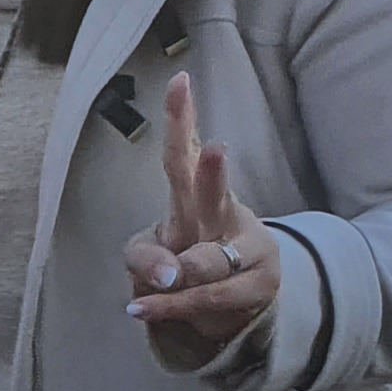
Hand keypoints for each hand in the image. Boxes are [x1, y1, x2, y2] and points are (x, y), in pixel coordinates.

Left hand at [122, 69, 280, 367]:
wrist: (234, 302)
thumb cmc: (184, 262)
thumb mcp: (148, 253)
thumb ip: (144, 257)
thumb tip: (168, 275)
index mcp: (197, 197)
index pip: (187, 154)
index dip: (183, 120)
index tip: (180, 81)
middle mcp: (223, 217)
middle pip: (214, 195)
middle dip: (213, 174)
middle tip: (216, 151)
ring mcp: (241, 253)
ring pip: (216, 257)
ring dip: (193, 266)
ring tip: (171, 277)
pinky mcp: (252, 288)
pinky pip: (207, 298)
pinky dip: (169, 306)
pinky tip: (139, 309)